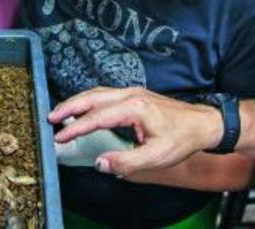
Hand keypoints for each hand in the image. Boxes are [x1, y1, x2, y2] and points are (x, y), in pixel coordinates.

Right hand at [48, 87, 222, 176]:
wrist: (204, 124)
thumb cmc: (182, 139)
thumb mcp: (156, 156)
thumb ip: (126, 162)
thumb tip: (99, 163)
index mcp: (134, 107)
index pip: (97, 117)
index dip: (76, 127)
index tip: (59, 135)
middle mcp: (130, 94)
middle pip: (91, 97)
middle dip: (69, 106)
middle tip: (50, 116)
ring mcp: (132, 92)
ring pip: (97, 92)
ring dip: (77, 101)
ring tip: (61, 112)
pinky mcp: (135, 95)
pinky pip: (105, 94)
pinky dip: (89, 100)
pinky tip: (83, 108)